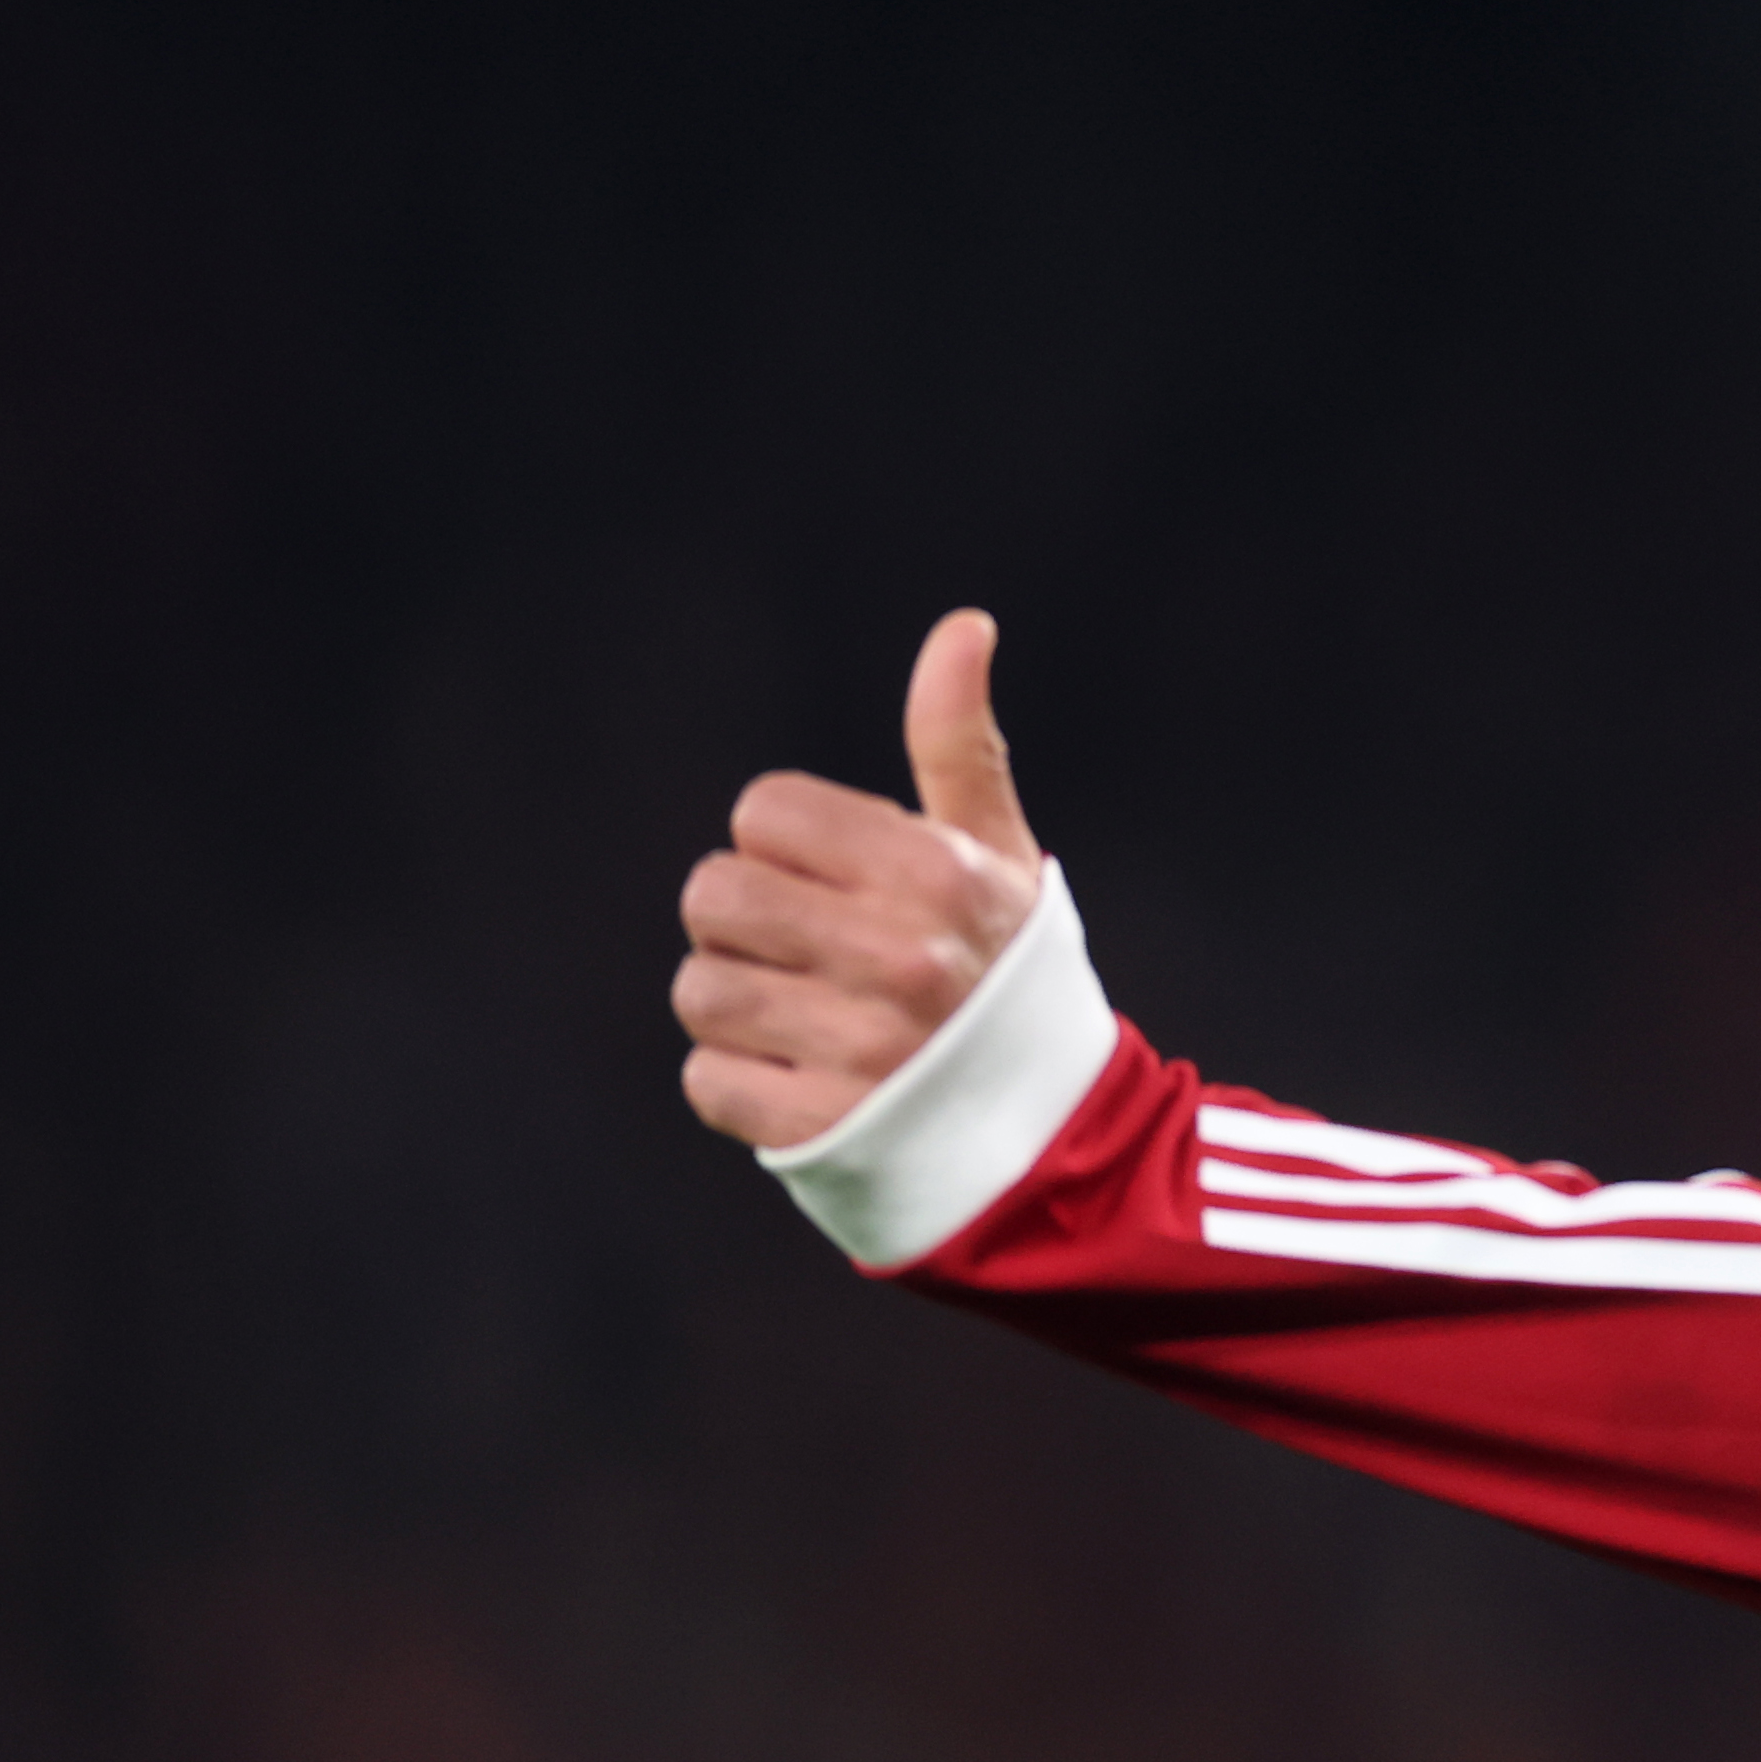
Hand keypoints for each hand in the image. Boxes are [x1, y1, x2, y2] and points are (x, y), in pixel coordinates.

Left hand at [675, 608, 1047, 1149]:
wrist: (1060, 1136)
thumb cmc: (1011, 975)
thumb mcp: (998, 855)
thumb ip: (959, 744)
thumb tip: (963, 625)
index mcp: (936, 876)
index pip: (764, 813)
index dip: (786, 844)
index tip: (836, 883)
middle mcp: (898, 959)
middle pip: (713, 896)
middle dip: (744, 921)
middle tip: (803, 950)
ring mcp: (857, 1050)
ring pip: (699, 991)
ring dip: (734, 1002)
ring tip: (800, 1015)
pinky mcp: (819, 1129)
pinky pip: (706, 1080)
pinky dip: (738, 1082)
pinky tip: (801, 1077)